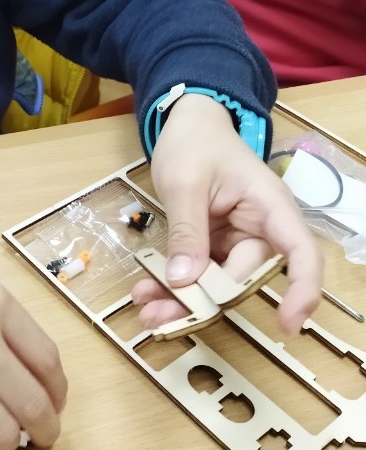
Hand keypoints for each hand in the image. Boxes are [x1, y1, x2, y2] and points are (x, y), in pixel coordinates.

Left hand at [134, 94, 321, 334]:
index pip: (301, 254)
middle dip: (207, 304)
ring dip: (183, 300)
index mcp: (270, 207)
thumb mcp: (185, 183)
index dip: (301, 292)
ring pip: (218, 283)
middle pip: (245, 279)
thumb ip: (187, 231)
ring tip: (147, 313)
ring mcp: (237, 238)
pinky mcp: (215, 243)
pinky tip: (147, 293)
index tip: (286, 326)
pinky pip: (200, 271)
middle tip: (160, 319)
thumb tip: (184, 281)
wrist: (186, 123)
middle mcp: (261, 229)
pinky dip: (174, 284)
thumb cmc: (195, 142)